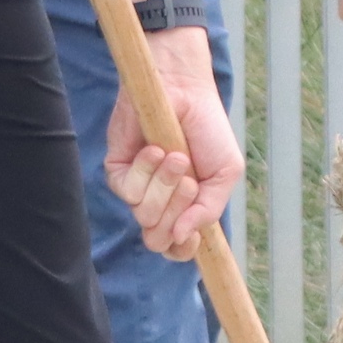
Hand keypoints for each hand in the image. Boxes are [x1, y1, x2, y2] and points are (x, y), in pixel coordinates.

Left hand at [101, 40, 242, 256]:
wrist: (184, 91)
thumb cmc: (207, 130)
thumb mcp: (225, 173)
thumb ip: (209, 210)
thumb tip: (182, 237)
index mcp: (185, 209)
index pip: (176, 249)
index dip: (182, 250)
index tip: (192, 237)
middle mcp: (159, 203)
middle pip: (159, 238)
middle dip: (177, 210)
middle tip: (189, 181)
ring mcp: (138, 188)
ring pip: (144, 215)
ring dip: (164, 186)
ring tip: (175, 157)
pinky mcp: (118, 170)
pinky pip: (127, 191)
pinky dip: (145, 170)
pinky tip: (154, 150)